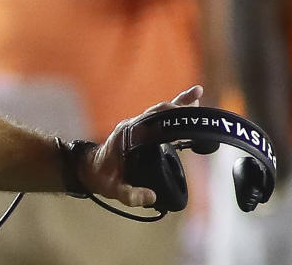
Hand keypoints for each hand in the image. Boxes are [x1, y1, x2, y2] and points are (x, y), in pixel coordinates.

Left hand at [79, 85, 203, 206]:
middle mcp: (133, 125)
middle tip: (199, 108)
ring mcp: (137, 125)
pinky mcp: (140, 129)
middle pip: (158, 111)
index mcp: (128, 134)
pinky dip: (173, 110)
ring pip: (160, 110)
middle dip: (179, 108)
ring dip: (178, 104)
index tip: (188, 118)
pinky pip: (159, 116)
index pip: (152, 121)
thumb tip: (151, 197)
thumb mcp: (115, 190)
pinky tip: (188, 105)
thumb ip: (131, 195)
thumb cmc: (102, 178)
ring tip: (197, 94)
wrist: (91, 170)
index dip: (169, 118)